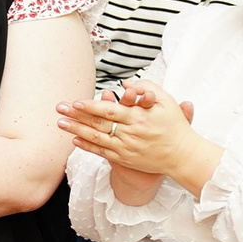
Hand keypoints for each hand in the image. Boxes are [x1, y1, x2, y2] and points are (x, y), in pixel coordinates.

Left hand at [56, 79, 210, 183]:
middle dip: (77, 116)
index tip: (76, 102)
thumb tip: (126, 83)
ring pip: (97, 138)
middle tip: (60, 108)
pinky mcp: (124, 159)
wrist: (182, 155)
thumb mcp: (167, 102)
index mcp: (139, 118)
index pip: (110, 111)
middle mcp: (130, 134)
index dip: (91, 107)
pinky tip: (75, 139)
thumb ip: (147, 88)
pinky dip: (87, 146)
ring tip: (60, 123)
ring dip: (77, 130)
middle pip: (98, 124)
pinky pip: (102, 152)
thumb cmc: (175, 126)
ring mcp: (126, 148)